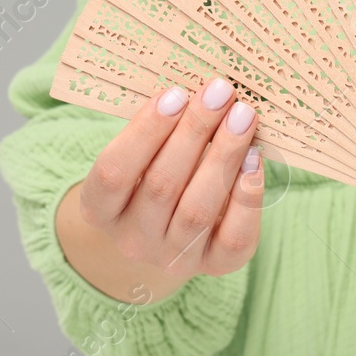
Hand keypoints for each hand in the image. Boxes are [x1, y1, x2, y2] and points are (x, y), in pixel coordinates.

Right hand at [55, 78, 263, 302]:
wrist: (164, 237)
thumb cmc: (152, 177)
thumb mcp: (139, 157)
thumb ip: (159, 130)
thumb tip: (200, 89)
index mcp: (100, 209)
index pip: (114, 172)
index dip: (145, 131)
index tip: (176, 93)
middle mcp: (133, 240)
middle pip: (162, 185)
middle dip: (194, 132)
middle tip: (220, 92)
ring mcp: (172, 258)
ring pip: (198, 209)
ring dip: (224, 156)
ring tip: (242, 117)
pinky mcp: (214, 266)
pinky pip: (233, 238)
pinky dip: (246, 197)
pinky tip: (255, 159)